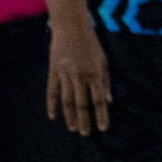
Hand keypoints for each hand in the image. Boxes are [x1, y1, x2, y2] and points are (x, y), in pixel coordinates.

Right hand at [47, 20, 111, 135]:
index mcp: (95, 73)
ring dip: (70, 116)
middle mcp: (80, 76)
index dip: (101, 115)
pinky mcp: (53, 72)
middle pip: (82, 104)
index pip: (98, 100)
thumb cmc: (91, 44)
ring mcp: (65, 75)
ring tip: (73, 129)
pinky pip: (52, 92)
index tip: (103, 128)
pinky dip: (52, 105)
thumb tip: (109, 101)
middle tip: (86, 134)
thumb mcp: (104, 60)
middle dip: (85, 120)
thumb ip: (106, 81)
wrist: (72, 28)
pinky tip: (53, 116)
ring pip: (67, 101)